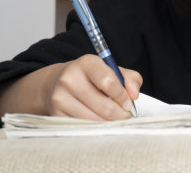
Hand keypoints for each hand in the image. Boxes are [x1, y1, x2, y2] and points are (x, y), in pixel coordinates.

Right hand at [0, 54, 141, 120]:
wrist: (57, 82)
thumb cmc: (91, 77)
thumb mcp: (112, 71)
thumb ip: (130, 79)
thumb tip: (134, 94)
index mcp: (86, 63)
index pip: (108, 81)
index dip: (122, 95)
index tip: (128, 103)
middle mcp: (70, 78)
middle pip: (104, 105)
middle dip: (120, 114)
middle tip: (125, 115)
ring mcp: (60, 97)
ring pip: (94, 119)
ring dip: (109, 122)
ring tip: (113, 118)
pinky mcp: (56, 114)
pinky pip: (83, 126)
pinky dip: (96, 127)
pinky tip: (99, 121)